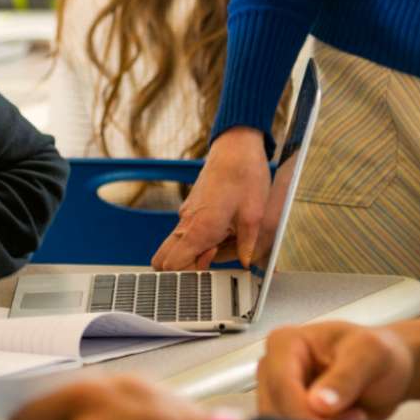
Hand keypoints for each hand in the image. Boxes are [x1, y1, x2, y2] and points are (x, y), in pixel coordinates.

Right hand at [152, 128, 270, 269]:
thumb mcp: (255, 216)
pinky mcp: (192, 209)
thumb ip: (249, 246)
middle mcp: (187, 222)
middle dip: (184, 268)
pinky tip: (226, 229)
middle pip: (164, 260)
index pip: (173, 266)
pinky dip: (201, 239)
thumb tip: (248, 264)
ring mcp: (186, 215)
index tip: (213, 262)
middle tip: (213, 259)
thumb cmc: (244, 175)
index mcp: (200, 227)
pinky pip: (188, 232)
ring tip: (226, 240)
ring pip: (178, 247)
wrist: (236, 146)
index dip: (191, 273)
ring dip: (196, 253)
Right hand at [255, 318, 419, 419]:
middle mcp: (274, 368)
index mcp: (285, 342)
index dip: (304, 413)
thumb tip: (318, 403)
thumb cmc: (380, 355)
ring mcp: (278, 394)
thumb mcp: (371, 355)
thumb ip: (346, 377)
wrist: (390, 372)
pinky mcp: (288, 416)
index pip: (280, 386)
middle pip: (277, 410)